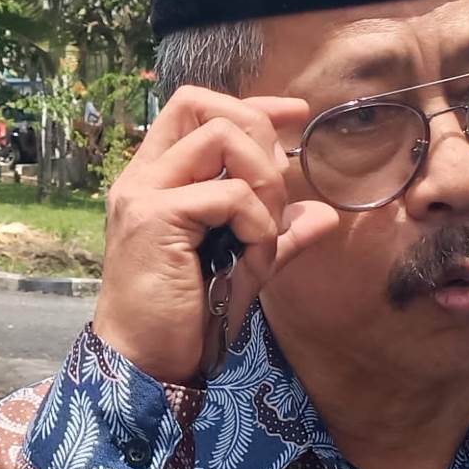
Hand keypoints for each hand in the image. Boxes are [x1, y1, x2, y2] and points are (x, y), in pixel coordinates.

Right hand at [92, 86, 339, 384]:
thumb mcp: (244, 264)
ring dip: (263, 181)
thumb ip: (277, 233)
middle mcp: (144, 175)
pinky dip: (258, 223)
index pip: (196, 107)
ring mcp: (144, 193)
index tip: (295, 114)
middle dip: (259, 136)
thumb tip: (324, 214)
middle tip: (274, 193)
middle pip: (205, 106)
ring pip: (222, 138)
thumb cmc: (188, 314)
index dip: (251, 105)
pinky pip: (230, 194)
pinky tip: (254, 257)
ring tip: (263, 232)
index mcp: (156, 177)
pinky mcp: (154, 218)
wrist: (146, 363)